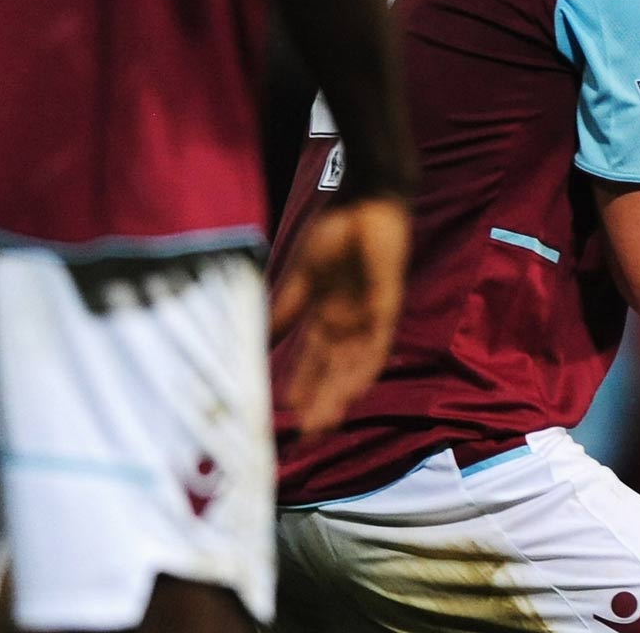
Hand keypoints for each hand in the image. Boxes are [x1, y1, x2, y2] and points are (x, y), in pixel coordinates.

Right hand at [270, 194, 411, 433]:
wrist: (366, 199)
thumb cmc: (334, 230)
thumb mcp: (300, 277)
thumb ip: (283, 309)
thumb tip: (254, 339)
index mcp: (326, 315)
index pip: (311, 362)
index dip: (300, 389)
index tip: (283, 418)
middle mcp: (347, 323)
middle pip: (332, 372)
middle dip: (319, 404)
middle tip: (304, 439)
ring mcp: (367, 316)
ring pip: (351, 366)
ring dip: (337, 395)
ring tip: (322, 425)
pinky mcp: (386, 305)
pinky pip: (376, 344)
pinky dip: (364, 368)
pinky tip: (354, 391)